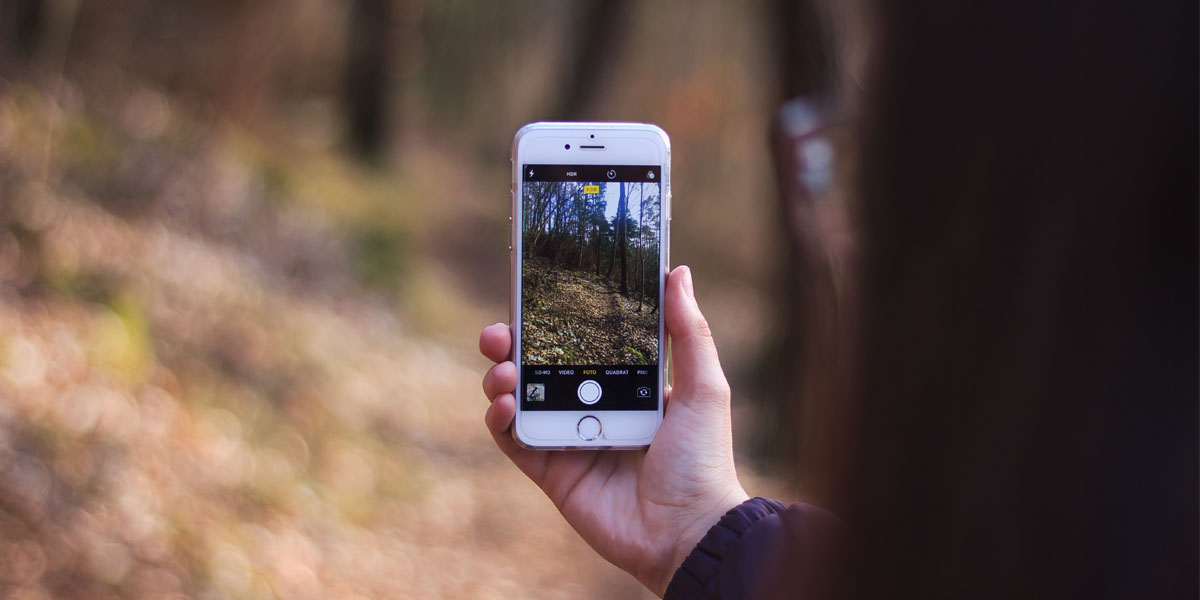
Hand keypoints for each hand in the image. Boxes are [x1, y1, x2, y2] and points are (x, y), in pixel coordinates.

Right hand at [479, 265, 748, 596]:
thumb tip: (678, 272)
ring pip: (519, 399)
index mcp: (625, 384)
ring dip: (500, 379)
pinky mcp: (552, 472)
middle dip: (511, 345)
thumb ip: (689, 332)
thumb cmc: (702, 460)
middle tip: (498, 332)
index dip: (552, 321)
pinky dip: (501, 420)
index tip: (532, 297)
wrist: (688, 531)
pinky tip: (505, 405)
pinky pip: (515, 441)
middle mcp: (593, 407)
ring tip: (504, 371)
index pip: (579, 342)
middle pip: (539, 366)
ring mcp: (569, 439)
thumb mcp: (703, 388)